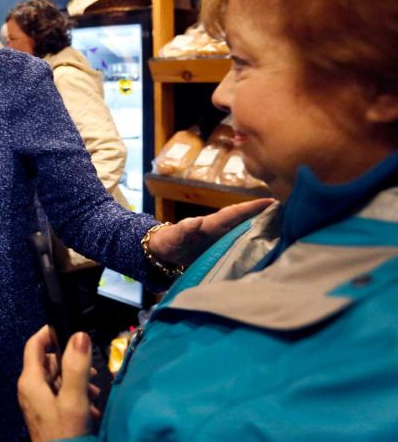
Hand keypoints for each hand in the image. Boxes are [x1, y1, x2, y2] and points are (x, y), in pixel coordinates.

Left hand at [19, 326, 99, 441]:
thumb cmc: (65, 435)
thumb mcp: (74, 398)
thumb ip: (76, 365)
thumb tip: (79, 335)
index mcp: (30, 381)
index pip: (34, 345)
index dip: (50, 333)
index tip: (70, 329)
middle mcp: (30, 389)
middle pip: (49, 362)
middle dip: (71, 362)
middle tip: (92, 370)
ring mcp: (38, 403)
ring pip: (58, 380)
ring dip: (77, 381)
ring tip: (95, 392)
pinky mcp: (47, 415)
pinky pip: (60, 396)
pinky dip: (76, 396)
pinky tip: (91, 407)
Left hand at [149, 198, 274, 266]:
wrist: (162, 252)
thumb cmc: (168, 242)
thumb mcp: (174, 236)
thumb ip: (184, 229)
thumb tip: (196, 220)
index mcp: (211, 224)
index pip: (235, 212)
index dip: (252, 207)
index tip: (272, 201)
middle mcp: (220, 229)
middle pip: (246, 219)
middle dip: (265, 213)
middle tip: (290, 211)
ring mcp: (222, 239)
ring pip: (246, 230)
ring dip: (263, 227)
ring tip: (286, 226)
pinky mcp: (221, 249)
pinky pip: (240, 244)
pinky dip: (253, 242)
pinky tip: (268, 246)